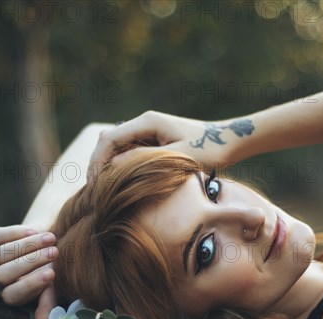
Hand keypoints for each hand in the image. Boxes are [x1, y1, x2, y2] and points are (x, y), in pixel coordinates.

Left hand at [0, 225, 58, 318]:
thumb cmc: (54, 268)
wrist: (50, 243)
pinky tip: (35, 230)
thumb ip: (48, 304)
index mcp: (14, 295)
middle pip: (3, 274)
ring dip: (27, 245)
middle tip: (55, 252)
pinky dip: (15, 232)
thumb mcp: (55, 286)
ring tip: (51, 238)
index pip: (12, 295)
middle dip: (31, 262)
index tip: (52, 273)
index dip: (30, 285)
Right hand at [87, 111, 233, 184]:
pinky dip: (123, 166)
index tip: (93, 184)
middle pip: (109, 141)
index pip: (109, 140)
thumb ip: (144, 160)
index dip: (97, 162)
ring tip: (106, 191)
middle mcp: (144, 122)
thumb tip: (112, 167)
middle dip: (98, 164)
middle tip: (96, 191)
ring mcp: (149, 130)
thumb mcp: (176, 158)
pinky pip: (131, 151)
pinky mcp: (155, 140)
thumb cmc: (209, 150)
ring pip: (118, 147)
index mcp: (147, 122)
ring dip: (109, 166)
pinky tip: (122, 184)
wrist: (229, 141)